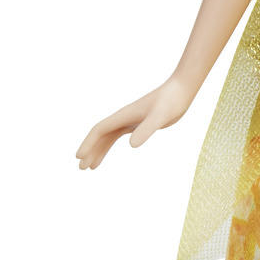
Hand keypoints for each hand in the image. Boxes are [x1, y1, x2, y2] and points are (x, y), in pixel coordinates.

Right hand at [76, 78, 194, 169]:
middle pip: (100, 136)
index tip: (79, 157)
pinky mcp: (138, 123)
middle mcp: (123, 117)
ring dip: (98, 151)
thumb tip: (131, 145)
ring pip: (108, 137)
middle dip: (90, 151)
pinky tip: (106, 155)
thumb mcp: (160, 117)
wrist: (181, 90)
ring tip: (91, 168)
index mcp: (123, 116)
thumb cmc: (171, 101)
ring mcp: (129, 120)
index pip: (99, 130)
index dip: (88, 143)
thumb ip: (146, 129)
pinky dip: (109, 146)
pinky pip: (117, 136)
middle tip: (81, 168)